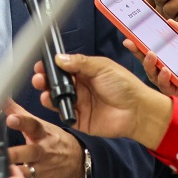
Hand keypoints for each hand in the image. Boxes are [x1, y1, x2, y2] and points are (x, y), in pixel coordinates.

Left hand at [2, 99, 83, 177]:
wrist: (76, 160)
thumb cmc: (53, 140)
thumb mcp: (40, 125)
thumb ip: (20, 113)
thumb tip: (3, 99)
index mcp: (42, 133)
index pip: (33, 125)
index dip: (21, 121)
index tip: (10, 118)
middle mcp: (43, 150)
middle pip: (30, 151)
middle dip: (15, 153)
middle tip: (2, 153)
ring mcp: (41, 168)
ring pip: (27, 172)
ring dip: (14, 172)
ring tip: (0, 170)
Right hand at [33, 54, 171, 149]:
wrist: (138, 110)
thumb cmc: (124, 85)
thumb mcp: (102, 67)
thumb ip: (80, 63)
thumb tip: (59, 58)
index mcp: (86, 72)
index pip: (64, 67)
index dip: (52, 66)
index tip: (42, 64)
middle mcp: (80, 87)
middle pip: (57, 83)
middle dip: (46, 79)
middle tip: (39, 76)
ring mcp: (79, 103)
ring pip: (57, 97)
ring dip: (47, 92)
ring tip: (42, 87)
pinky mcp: (79, 119)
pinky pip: (63, 113)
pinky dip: (55, 107)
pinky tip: (50, 100)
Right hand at [122, 19, 177, 119]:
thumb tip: (170, 21)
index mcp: (169, 58)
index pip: (150, 50)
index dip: (139, 43)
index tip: (130, 35)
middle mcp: (166, 70)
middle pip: (147, 61)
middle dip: (137, 52)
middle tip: (130, 43)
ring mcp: (170, 81)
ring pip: (152, 74)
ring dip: (149, 64)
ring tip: (150, 54)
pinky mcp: (176, 92)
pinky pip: (165, 86)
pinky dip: (163, 77)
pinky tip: (164, 70)